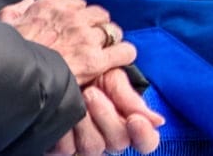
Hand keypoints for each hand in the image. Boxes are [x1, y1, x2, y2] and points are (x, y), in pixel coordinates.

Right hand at [0, 0, 136, 84]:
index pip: (78, 4)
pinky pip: (124, 51)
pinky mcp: (95, 60)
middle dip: (97, 27)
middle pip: (99, 15)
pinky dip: (124, 55)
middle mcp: (71, 18)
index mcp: (50, 7)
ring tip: (103, 51)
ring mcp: (85, 38)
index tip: (76, 26)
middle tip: (91, 41)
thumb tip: (26, 2)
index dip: (80, 16)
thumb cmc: (4, 53)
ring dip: (109, 40)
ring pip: (113, 31)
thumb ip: (16, 10)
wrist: (5, 78)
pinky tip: (119, 59)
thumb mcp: (3, 24)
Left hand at [46, 69, 163, 155]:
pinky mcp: (61, 147)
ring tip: (76, 96)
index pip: (146, 141)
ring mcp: (84, 145)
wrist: (54, 64)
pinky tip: (59, 111)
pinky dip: (62, 127)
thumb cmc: (85, 71)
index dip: (144, 134)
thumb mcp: (111, 78)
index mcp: (127, 123)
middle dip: (106, 115)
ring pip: (93, 147)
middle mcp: (108, 137)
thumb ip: (130, 99)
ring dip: (83, 119)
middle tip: (91, 93)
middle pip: (119, 142)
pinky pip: (65, 148)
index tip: (135, 119)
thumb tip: (158, 121)